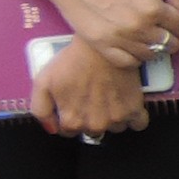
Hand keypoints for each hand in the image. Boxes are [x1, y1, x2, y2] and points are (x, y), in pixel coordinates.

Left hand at [30, 37, 147, 139]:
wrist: (100, 47)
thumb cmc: (72, 62)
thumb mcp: (42, 83)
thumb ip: (41, 110)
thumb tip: (51, 129)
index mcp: (72, 120)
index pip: (68, 131)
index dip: (69, 116)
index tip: (72, 103)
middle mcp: (95, 124)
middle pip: (91, 130)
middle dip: (88, 117)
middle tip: (89, 96)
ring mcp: (116, 119)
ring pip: (113, 128)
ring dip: (110, 117)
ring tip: (105, 96)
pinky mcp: (135, 110)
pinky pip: (137, 124)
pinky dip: (132, 117)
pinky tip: (123, 102)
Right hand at [39, 0, 178, 69]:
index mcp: (152, 6)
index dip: (178, 20)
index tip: (168, 16)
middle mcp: (138, 26)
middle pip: (171, 43)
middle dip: (168, 34)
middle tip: (156, 25)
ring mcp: (120, 39)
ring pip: (152, 55)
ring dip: (152, 46)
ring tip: (143, 34)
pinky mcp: (102, 47)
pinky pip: (130, 62)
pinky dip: (134, 56)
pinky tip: (131, 45)